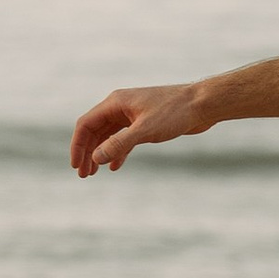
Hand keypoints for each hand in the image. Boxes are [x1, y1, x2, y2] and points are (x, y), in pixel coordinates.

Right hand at [70, 81, 212, 176]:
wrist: (203, 104)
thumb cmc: (175, 112)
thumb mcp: (145, 130)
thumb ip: (119, 144)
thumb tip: (96, 158)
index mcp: (116, 102)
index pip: (86, 124)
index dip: (78, 145)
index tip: (76, 166)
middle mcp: (120, 106)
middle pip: (94, 130)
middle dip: (87, 152)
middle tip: (83, 175)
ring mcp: (132, 114)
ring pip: (108, 135)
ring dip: (100, 153)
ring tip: (94, 173)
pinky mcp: (144, 123)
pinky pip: (123, 138)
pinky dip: (117, 152)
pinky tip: (115, 167)